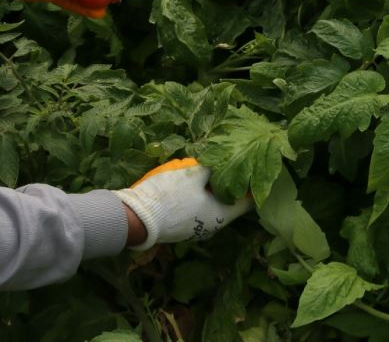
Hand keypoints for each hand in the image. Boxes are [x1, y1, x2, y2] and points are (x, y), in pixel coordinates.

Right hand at [114, 158, 251, 250]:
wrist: (139, 218)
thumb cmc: (171, 196)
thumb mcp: (193, 175)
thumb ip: (211, 167)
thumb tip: (224, 160)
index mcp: (222, 215)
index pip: (246, 202)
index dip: (249, 185)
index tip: (249, 171)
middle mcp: (213, 226)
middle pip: (227, 203)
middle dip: (226, 184)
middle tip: (225, 165)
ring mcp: (197, 229)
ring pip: (210, 206)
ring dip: (209, 190)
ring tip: (204, 171)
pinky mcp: (182, 227)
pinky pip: (196, 209)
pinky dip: (197, 197)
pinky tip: (187, 184)